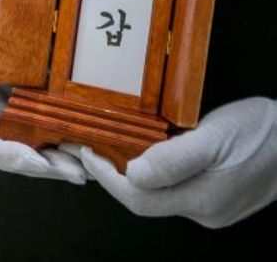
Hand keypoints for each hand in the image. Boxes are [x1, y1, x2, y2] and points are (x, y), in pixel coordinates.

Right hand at [0, 0, 85, 183]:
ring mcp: (33, 116)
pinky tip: (99, 147)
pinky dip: (80, 145)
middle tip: (77, 171)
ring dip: (66, 163)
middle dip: (47, 167)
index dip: (8, 158)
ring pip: (47, 152)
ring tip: (90, 165)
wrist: (26, 4)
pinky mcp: (58, 110)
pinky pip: (67, 135)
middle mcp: (6, 119)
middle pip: (21, 157)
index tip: (35, 159)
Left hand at [67, 97, 276, 226]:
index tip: (85, 153)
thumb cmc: (263, 133)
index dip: (105, 177)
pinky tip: (145, 152)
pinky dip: (153, 172)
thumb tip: (132, 173)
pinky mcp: (218, 197)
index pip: (136, 198)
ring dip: (131, 173)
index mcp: (201, 199)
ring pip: (159, 194)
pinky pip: (176, 188)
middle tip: (88, 148)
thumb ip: (173, 158)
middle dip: (112, 175)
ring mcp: (213, 207)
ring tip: (109, 147)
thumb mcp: (215, 136)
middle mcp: (204, 210)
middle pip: (144, 199)